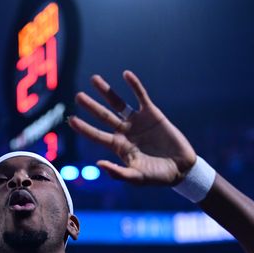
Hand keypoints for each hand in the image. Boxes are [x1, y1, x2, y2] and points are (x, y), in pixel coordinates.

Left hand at [70, 70, 195, 185]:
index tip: (71, 120)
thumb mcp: (138, 178)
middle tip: (78, 96)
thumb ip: (119, 173)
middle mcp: (125, 132)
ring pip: (118, 103)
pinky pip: (141, 97)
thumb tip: (99, 163)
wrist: (181, 168)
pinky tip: (126, 74)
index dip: (85, 128)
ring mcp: (138, 121)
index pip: (97, 136)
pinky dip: (134, 86)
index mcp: (119, 147)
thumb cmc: (158, 176)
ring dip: (106, 92)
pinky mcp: (152, 114)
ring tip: (94, 79)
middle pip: (104, 116)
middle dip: (91, 106)